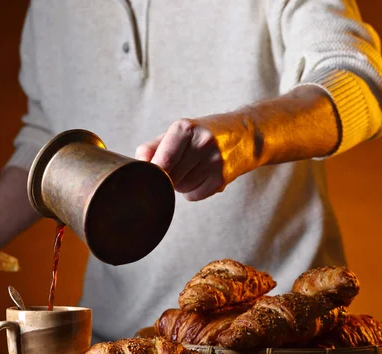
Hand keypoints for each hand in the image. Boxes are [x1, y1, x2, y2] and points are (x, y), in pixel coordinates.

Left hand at [135, 115, 256, 200]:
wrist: (246, 135)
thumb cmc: (203, 134)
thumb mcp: (178, 132)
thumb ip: (152, 147)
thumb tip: (136, 165)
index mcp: (186, 129)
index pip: (162, 161)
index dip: (153, 172)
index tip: (151, 173)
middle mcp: (202, 144)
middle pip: (169, 177)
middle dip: (167, 177)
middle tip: (176, 166)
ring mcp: (214, 162)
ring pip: (180, 188)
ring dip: (180, 184)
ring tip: (191, 168)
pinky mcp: (222, 180)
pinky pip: (193, 196)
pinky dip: (193, 191)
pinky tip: (202, 176)